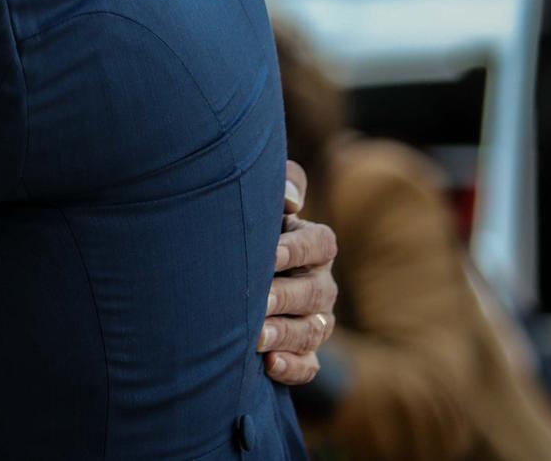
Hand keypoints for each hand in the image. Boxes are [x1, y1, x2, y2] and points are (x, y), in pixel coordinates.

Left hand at [262, 159, 337, 385]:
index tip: (271, 253)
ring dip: (285, 334)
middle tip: (258, 298)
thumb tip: (290, 200)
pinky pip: (309, 365)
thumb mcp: (264, 198)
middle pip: (317, 292)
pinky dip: (293, 367)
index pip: (321, 244)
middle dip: (286, 296)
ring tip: (256, 336)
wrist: (229, 274)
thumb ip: (282, 184)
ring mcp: (314, 319)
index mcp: (314, 245)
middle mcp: (319, 283)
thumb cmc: (247, 225)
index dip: (299, 249)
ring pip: (312, 330)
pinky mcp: (302, 352)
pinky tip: (269, 364)